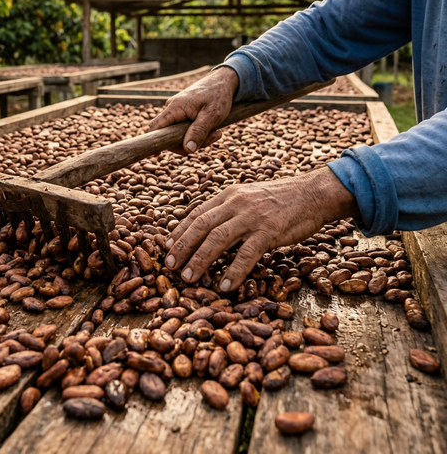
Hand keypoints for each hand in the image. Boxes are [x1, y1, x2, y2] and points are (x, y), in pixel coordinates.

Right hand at [149, 66, 238, 153]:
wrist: (224, 82)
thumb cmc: (218, 96)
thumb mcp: (212, 115)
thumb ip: (199, 132)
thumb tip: (188, 150)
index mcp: (175, 107)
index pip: (156, 126)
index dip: (155, 141)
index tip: (156, 155)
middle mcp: (172, 109)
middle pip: (169, 135)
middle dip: (188, 143)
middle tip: (211, 139)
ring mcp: (178, 112)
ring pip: (180, 134)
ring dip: (198, 139)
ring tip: (216, 132)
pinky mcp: (184, 115)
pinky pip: (186, 130)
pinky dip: (199, 134)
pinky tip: (213, 130)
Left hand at [163, 167, 358, 291]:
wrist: (313, 193)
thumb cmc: (281, 199)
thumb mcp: (249, 197)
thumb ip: (230, 210)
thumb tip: (210, 229)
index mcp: (229, 195)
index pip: (196, 214)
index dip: (179, 231)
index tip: (165, 247)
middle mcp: (235, 203)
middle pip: (200, 226)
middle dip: (182, 247)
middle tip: (169, 266)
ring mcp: (252, 216)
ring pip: (217, 239)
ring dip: (200, 260)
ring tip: (188, 278)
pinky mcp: (269, 230)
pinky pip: (246, 253)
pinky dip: (233, 271)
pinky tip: (224, 286)